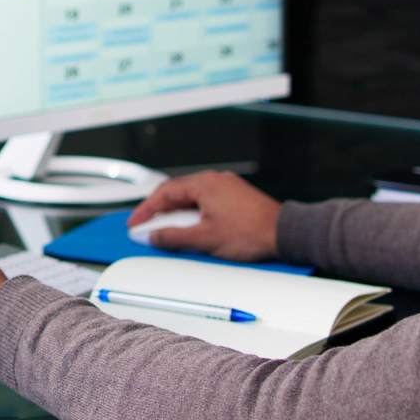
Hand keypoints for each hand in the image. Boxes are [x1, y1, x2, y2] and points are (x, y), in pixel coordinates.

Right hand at [127, 170, 281, 260]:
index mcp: (204, 184)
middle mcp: (215, 181)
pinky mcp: (235, 197)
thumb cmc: (251, 233)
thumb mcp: (205, 239)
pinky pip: (206, 202)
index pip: (164, 193)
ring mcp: (226, 187)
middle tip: (147, 228)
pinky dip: (193, 214)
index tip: (135, 223)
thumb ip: (173, 237)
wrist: (284, 234)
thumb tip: (153, 236)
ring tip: (167, 232)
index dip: (146, 210)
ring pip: (191, 198)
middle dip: (159, 212)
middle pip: (177, 193)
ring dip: (177, 214)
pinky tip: (191, 229)